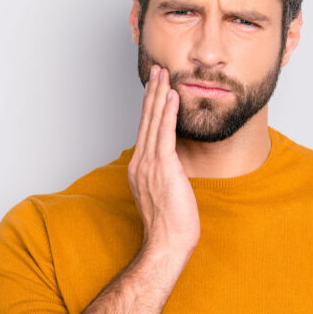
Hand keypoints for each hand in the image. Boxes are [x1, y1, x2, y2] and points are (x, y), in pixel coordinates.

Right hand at [127, 65, 199, 251]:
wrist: (167, 242)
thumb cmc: (170, 224)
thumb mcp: (164, 193)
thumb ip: (164, 175)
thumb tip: (173, 167)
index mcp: (139, 167)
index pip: (145, 130)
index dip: (150, 106)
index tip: (155, 88)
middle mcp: (141, 161)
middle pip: (146, 120)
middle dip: (152, 93)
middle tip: (157, 71)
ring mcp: (149, 163)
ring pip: (153, 122)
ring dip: (158, 95)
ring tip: (164, 75)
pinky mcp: (163, 166)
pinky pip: (164, 133)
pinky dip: (167, 112)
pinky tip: (171, 96)